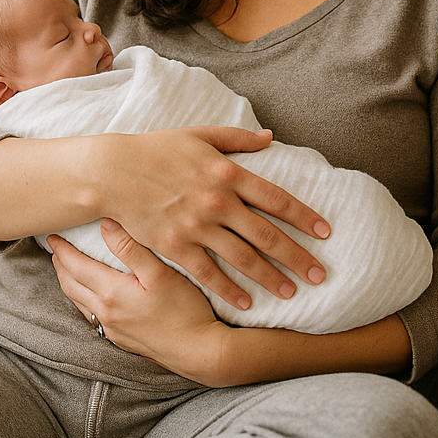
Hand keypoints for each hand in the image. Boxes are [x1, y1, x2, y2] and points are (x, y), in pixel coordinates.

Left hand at [47, 223, 232, 383]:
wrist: (198, 351)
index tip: (53, 235)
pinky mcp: (122, 340)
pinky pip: (91, 316)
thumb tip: (105, 224)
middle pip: (71, 285)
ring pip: (79, 302)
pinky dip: (82, 299)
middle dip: (60, 265)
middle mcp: (105, 313)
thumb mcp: (160, 273)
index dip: (62, 249)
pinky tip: (91, 296)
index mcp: (111, 293)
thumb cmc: (185, 310)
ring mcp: (112, 329)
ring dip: (69, 283)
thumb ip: (131, 248)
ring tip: (68, 268)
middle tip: (56, 248)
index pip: (75, 266)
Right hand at [95, 127, 329, 309]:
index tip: (325, 232)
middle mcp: (217, 202)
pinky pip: (208, 273)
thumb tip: (270, 137)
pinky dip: (230, 290)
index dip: (304, 216)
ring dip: (270, 277)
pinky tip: (248, 303)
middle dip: (297, 255)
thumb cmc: (156, 149)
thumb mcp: (200, 134)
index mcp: (227, 173)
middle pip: (267, 234)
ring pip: (243, 258)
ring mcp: (196, 227)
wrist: (112, 171)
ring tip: (292, 291)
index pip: (277, 198)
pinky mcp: (175, 246)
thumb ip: (237, 137)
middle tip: (320, 274)